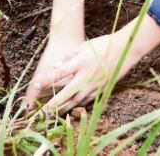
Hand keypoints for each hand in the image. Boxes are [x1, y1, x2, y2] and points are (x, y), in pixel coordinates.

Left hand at [25, 16, 159, 113]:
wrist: (125, 49)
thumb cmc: (103, 44)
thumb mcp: (84, 46)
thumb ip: (69, 57)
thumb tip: (56, 67)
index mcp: (80, 63)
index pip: (59, 73)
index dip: (46, 79)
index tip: (35, 85)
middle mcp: (86, 76)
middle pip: (65, 93)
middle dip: (52, 104)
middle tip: (41, 112)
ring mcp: (94, 85)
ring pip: (75, 101)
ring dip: (63, 108)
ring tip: (52, 115)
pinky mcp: (101, 90)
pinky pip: (86, 100)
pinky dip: (76, 106)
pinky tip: (70, 109)